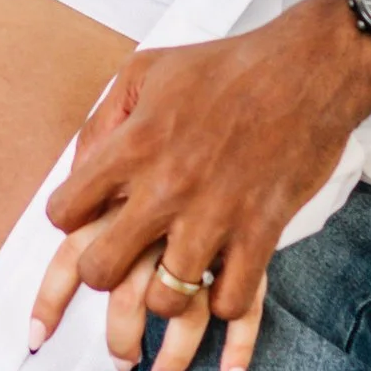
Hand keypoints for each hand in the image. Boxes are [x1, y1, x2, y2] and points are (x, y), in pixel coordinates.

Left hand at [28, 0, 370, 370]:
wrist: (306, 69)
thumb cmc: (222, 68)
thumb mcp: (144, 72)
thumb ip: (102, 121)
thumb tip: (77, 168)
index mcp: (132, 146)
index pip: (64, 213)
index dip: (69, 219)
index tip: (83, 217)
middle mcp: (166, 187)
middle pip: (101, 270)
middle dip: (102, 274)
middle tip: (119, 263)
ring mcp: (214, 215)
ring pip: (163, 299)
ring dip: (163, 297)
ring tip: (170, 281)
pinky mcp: (261, 231)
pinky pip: (229, 301)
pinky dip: (222, 303)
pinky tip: (220, 283)